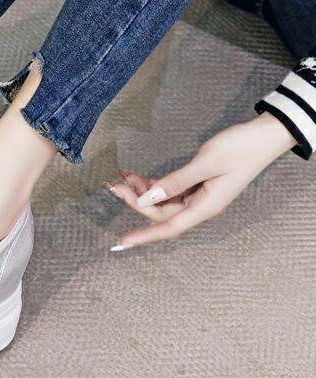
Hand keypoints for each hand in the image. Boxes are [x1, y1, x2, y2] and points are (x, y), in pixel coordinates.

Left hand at [107, 112, 295, 249]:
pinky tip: (138, 176)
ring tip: (122, 177)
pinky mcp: (198, 183)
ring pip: (164, 201)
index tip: (122, 242)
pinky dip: (154, 184)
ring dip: (142, 191)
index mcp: (206, 206)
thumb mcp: (205, 163)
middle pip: (161, 212)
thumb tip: (148, 198)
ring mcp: (200, 194)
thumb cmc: (239, 149)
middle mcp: (201, 205)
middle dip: (136, 201)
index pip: (168, 227)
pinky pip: (171, 190)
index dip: (144, 235)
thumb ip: (175, 181)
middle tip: (114, 185)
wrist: (264, 135)